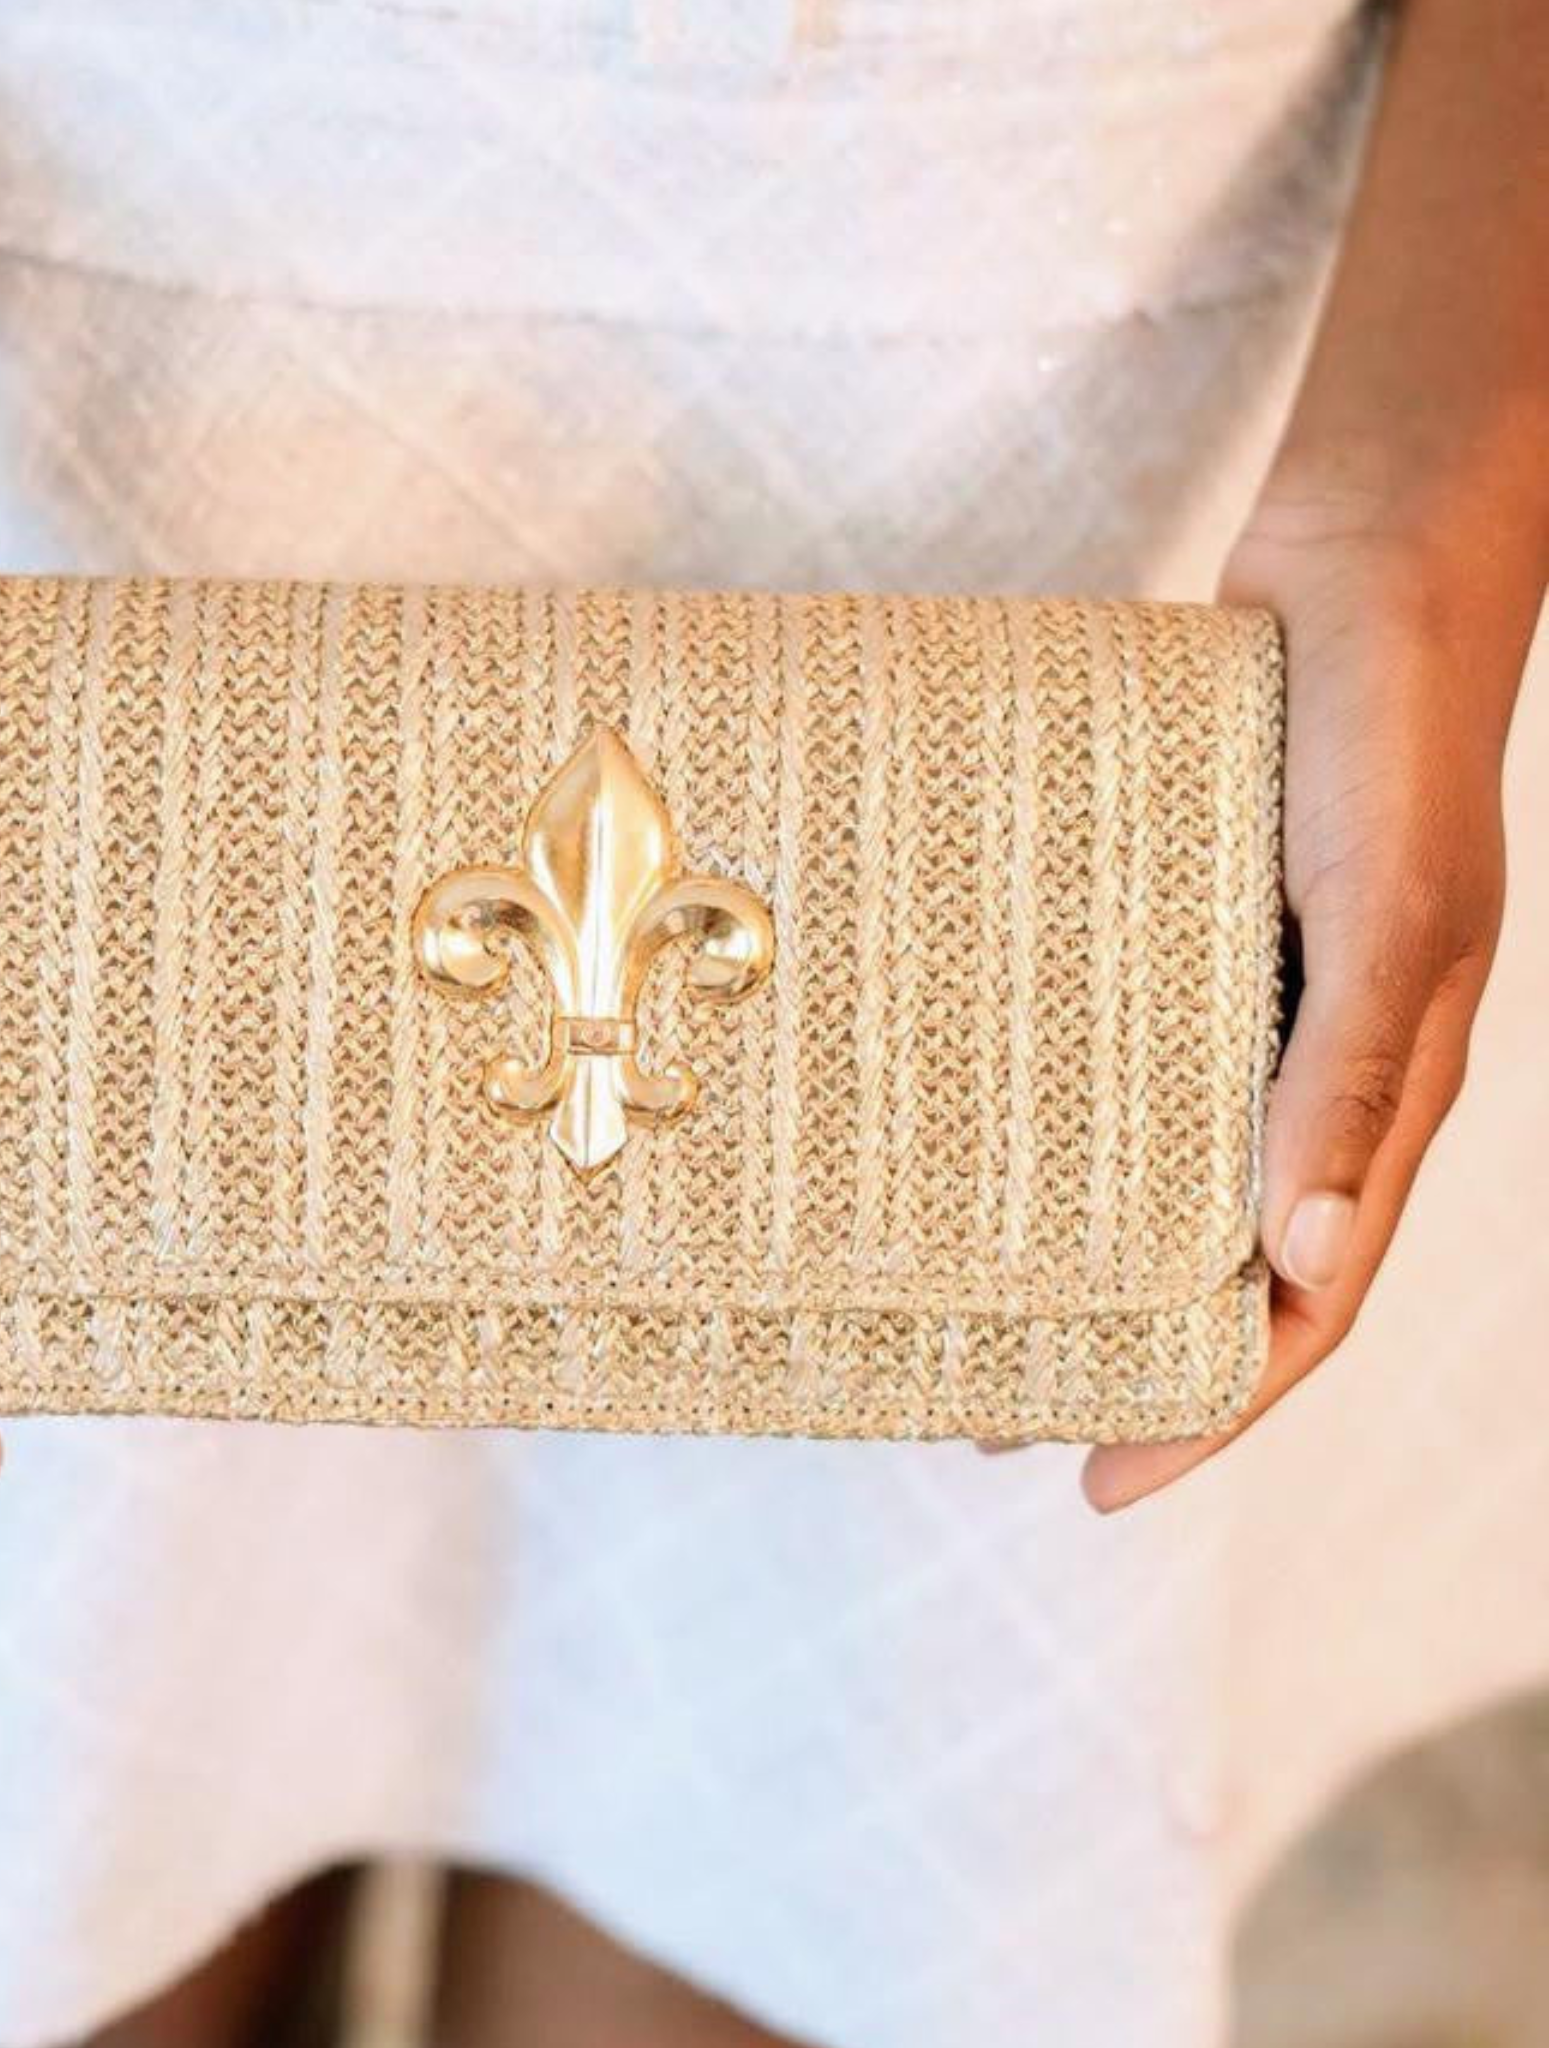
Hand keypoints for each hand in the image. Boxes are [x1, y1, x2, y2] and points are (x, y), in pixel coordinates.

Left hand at [1083, 469, 1527, 1508]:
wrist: (1362, 558)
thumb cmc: (1389, 730)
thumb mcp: (1388, 908)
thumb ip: (1353, 1079)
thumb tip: (1304, 1269)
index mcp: (1385, 1096)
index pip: (1303, 1306)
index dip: (1210, 1408)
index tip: (1094, 1484)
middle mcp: (1316, 1075)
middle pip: (1225, 1263)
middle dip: (1127, 1356)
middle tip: (990, 1416)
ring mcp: (1253, 1010)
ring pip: (1168, 1175)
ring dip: (1088, 1255)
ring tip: (970, 1315)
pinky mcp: (1188, 941)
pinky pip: (1130, 1069)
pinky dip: (1070, 1133)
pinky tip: (981, 1152)